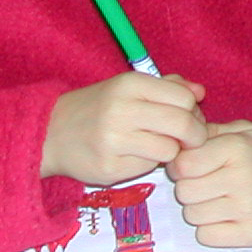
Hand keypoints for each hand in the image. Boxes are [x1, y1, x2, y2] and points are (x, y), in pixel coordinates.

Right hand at [40, 72, 208, 184]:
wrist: (50, 133)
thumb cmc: (98, 107)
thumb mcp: (129, 87)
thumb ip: (168, 87)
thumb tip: (200, 92)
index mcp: (129, 84)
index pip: (184, 99)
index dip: (194, 112)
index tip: (190, 118)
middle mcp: (121, 109)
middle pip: (182, 124)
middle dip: (194, 135)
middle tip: (190, 140)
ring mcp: (113, 140)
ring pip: (169, 149)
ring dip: (171, 151)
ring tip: (158, 146)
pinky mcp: (109, 168)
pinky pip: (149, 167)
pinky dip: (150, 163)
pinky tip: (137, 156)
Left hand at [167, 121, 251, 247]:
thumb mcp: (244, 132)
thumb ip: (209, 132)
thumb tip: (175, 139)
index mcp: (236, 148)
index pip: (183, 164)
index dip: (183, 167)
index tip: (195, 169)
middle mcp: (242, 177)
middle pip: (184, 192)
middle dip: (191, 189)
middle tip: (210, 186)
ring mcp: (247, 209)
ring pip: (192, 215)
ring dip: (201, 210)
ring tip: (222, 202)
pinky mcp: (250, 234)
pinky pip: (206, 237)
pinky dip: (211, 230)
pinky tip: (228, 218)